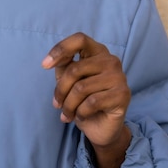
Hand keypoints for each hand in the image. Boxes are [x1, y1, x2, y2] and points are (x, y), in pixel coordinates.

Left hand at [42, 32, 130, 167]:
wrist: (101, 128)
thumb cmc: (83, 100)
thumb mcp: (69, 80)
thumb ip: (63, 65)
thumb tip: (50, 61)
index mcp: (97, 51)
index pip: (79, 39)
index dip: (60, 49)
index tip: (44, 65)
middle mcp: (111, 60)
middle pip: (75, 69)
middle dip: (60, 90)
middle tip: (56, 104)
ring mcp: (119, 76)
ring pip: (81, 88)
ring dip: (68, 105)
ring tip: (67, 114)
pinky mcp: (123, 95)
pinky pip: (91, 102)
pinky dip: (80, 112)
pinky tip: (81, 116)